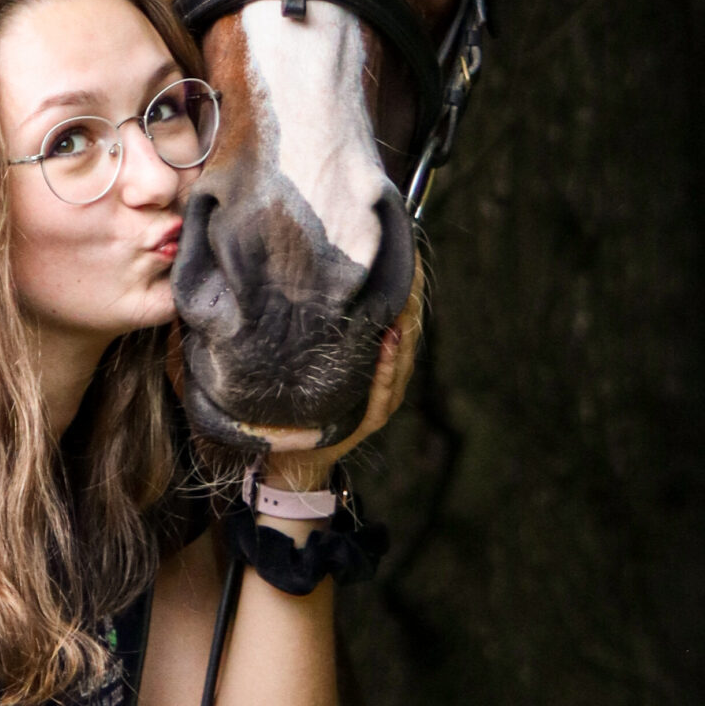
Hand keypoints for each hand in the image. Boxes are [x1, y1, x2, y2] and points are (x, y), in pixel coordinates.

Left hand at [263, 265, 423, 495]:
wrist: (296, 452)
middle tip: (408, 265)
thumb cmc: (304, 400)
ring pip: (402, 357)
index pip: (400, 314)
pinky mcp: (375, 415)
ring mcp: (386, 396)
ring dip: (403, 327)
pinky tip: (389, 341)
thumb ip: (326, 328)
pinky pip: (386, 387)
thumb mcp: (316, 356)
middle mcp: (389, 374)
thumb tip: (314, 279)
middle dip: (408, 298)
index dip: (406, 286)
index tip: (405, 254)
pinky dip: (387, 365)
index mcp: (379, 356)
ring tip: (402, 296)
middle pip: (408, 330)